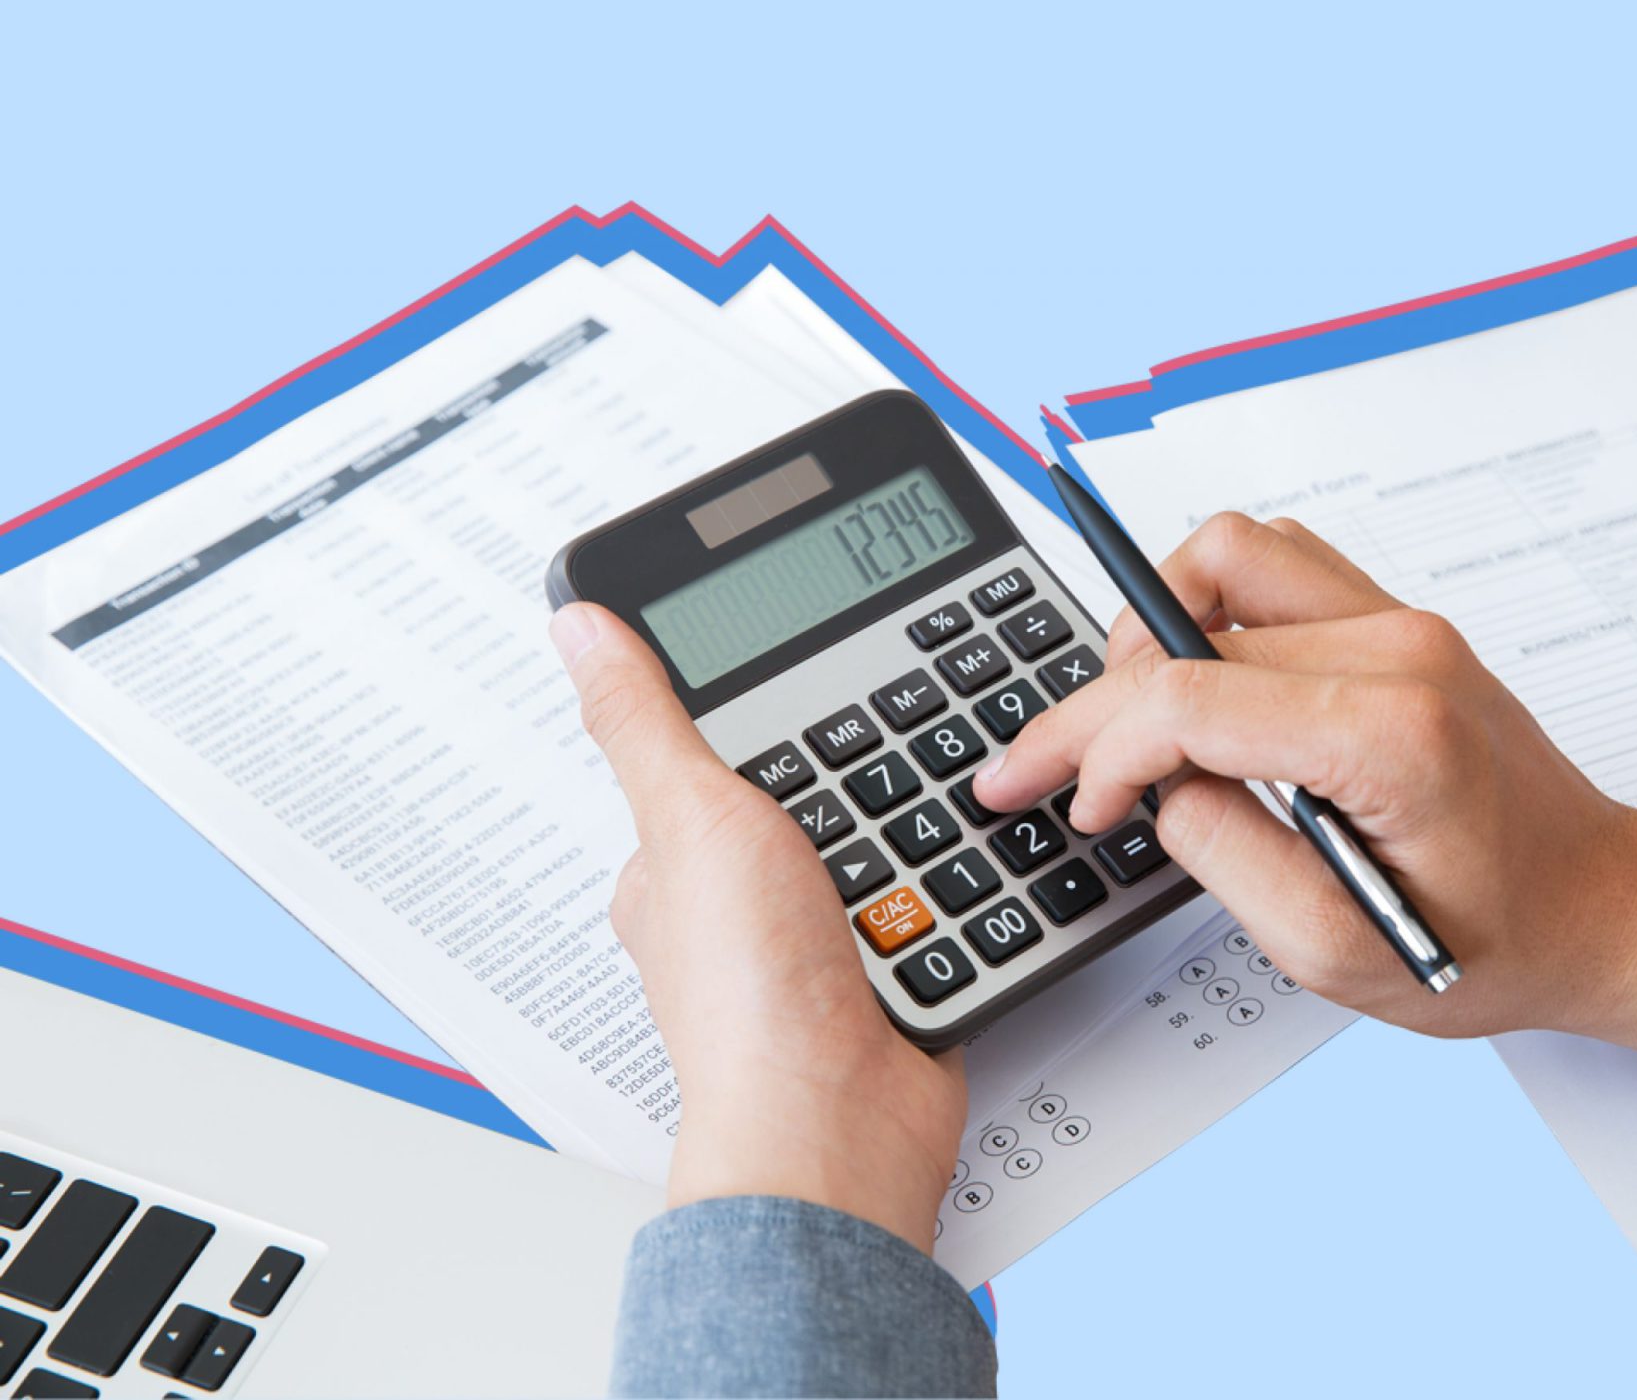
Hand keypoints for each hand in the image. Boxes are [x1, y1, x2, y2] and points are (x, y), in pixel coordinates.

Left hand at [551, 603, 965, 1249]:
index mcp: (670, 867)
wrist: (843, 1120)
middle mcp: (733, 909)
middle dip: (849, 775)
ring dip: (903, 831)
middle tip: (874, 762)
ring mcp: (809, 944)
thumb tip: (579, 628)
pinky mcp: (880, 972)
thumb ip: (646, 720)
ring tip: (912, 823)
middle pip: (803, 794)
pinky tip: (945, 875)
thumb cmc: (749, 999)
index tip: (803, 688)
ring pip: (871, 841)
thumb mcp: (692, 816)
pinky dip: (942, 885)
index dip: (758, 719)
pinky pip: (925, 896)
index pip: (707, 755)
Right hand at [975, 513, 1636, 1072]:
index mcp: (1391, 735)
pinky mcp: (1399, 620)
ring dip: (1156, 626)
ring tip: (1128, 720)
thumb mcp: (1338, 953)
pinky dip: (1209, 612)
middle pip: (1189, 623)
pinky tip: (1193, 686)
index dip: (1098, 750)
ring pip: (1230, 553)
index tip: (1067, 801)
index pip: (1187, 697)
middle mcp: (1400, 650)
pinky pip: (1274, 566)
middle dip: (1097, 702)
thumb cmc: (1497, 941)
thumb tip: (1157, 786)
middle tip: (1045, 766)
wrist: (1602, 906)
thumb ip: (1226, 860)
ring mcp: (1403, 622)